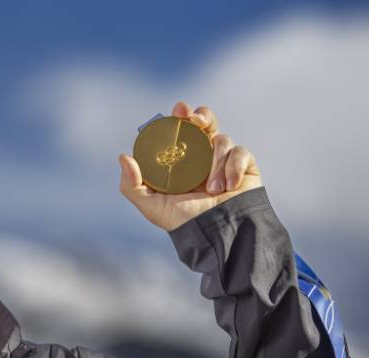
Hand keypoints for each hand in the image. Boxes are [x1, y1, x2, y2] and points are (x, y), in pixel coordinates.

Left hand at [118, 100, 261, 231]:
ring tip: (212, 189)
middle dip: (201, 115)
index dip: (180, 116)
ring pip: (222, 139)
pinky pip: (241, 152)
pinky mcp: (245, 166)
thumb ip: (133, 185)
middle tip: (195, 121)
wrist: (217, 235)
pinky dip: (234, 167)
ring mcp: (224, 159)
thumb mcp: (151, 206)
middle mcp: (202, 156)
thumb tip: (123, 156)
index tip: (178, 110)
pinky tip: (229, 186)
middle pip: (205, 122)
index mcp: (181, 160)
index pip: (180, 130)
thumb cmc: (184, 221)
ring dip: (215, 162)